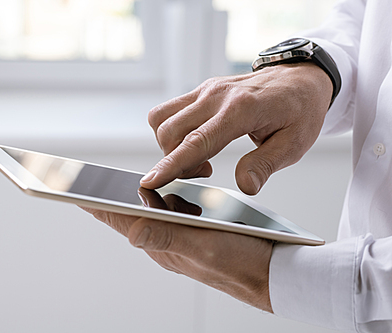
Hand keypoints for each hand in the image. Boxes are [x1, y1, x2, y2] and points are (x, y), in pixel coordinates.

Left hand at [80, 191, 273, 311]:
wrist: (271, 272)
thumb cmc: (241, 263)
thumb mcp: (204, 248)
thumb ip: (170, 238)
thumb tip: (133, 232)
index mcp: (161, 243)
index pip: (118, 219)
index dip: (92, 202)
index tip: (68, 187)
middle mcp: (165, 239)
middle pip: (127, 212)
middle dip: (108, 193)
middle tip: (84, 177)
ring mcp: (178, 234)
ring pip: (149, 209)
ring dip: (137, 192)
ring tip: (118, 180)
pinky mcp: (193, 229)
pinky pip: (170, 209)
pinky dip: (165, 194)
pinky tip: (168, 187)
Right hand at [140, 63, 332, 193]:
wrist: (301, 77)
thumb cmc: (300, 110)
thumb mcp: (294, 144)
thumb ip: (265, 165)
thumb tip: (245, 187)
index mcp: (241, 110)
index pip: (197, 142)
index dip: (171, 165)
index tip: (150, 182)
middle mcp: (217, 96)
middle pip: (171, 132)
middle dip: (174, 161)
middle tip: (204, 172)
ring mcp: (206, 90)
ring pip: (162, 118)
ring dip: (170, 145)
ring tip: (199, 158)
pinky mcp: (202, 90)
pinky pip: (169, 110)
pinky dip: (172, 131)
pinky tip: (196, 141)